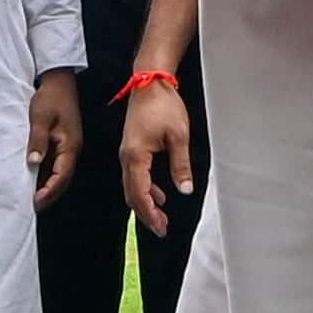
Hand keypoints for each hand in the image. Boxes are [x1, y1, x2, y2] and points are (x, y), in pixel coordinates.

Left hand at [25, 74, 83, 205]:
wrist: (58, 80)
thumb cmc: (50, 97)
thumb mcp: (41, 118)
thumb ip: (38, 140)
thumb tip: (33, 163)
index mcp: (70, 145)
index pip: (61, 175)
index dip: (49, 191)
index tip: (35, 202)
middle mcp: (71, 149)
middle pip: (62, 179)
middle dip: (48, 194)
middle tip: (32, 208)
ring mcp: (67, 146)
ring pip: (58, 173)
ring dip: (46, 186)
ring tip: (30, 199)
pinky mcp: (61, 142)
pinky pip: (54, 164)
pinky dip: (45, 174)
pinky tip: (32, 179)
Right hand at [116, 79, 197, 231]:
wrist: (150, 83)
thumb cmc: (163, 106)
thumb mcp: (179, 137)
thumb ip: (181, 165)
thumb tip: (185, 189)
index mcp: (135, 156)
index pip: (139, 193)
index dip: (150, 213)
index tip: (161, 227)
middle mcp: (126, 157)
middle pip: (132, 194)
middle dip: (146, 214)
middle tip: (161, 229)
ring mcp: (127, 153)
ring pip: (132, 186)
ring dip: (145, 202)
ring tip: (161, 217)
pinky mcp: (132, 148)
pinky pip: (135, 175)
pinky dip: (145, 189)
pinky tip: (159, 194)